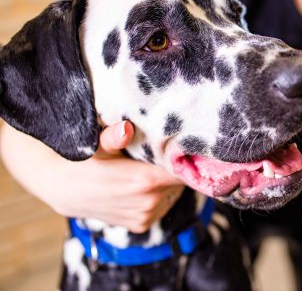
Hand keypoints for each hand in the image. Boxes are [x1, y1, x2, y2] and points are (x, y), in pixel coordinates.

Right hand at [53, 121, 184, 232]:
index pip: (183, 170)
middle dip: (173, 168)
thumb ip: (115, 137)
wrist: (66, 190)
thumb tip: (125, 128)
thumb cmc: (86, 161)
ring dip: (166, 183)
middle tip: (159, 156)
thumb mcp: (98, 145)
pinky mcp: (142, 225)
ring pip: (172, 193)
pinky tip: (141, 187)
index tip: (179, 148)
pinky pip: (162, 206)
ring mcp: (146, 216)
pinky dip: (158, 196)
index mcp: (145, 181)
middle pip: (179, 181)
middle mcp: (150, 202)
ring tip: (147, 171)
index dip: (183, 158)